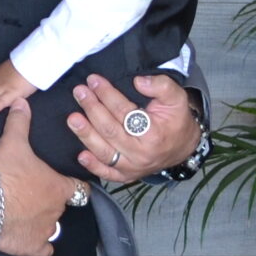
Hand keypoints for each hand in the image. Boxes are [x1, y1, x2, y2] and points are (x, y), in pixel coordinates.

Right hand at [0, 103, 75, 255]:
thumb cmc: (2, 173)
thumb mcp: (11, 143)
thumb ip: (20, 123)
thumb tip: (21, 102)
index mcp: (59, 187)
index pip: (80, 189)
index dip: (74, 186)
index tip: (67, 185)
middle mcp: (58, 210)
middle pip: (62, 207)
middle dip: (51, 203)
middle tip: (33, 195)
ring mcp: (46, 230)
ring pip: (52, 227)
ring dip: (43, 222)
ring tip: (26, 214)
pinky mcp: (32, 247)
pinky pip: (44, 250)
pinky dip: (38, 246)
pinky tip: (28, 239)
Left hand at [69, 72, 199, 181]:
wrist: (183, 147)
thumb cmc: (177, 120)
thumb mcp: (177, 98)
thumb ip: (161, 85)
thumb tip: (138, 81)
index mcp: (153, 134)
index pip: (123, 111)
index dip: (107, 94)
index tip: (94, 80)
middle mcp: (141, 154)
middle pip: (110, 130)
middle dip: (92, 109)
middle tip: (79, 92)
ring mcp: (132, 167)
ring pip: (104, 151)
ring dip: (85, 134)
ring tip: (72, 118)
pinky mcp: (126, 175)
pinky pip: (107, 173)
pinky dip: (93, 166)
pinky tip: (80, 155)